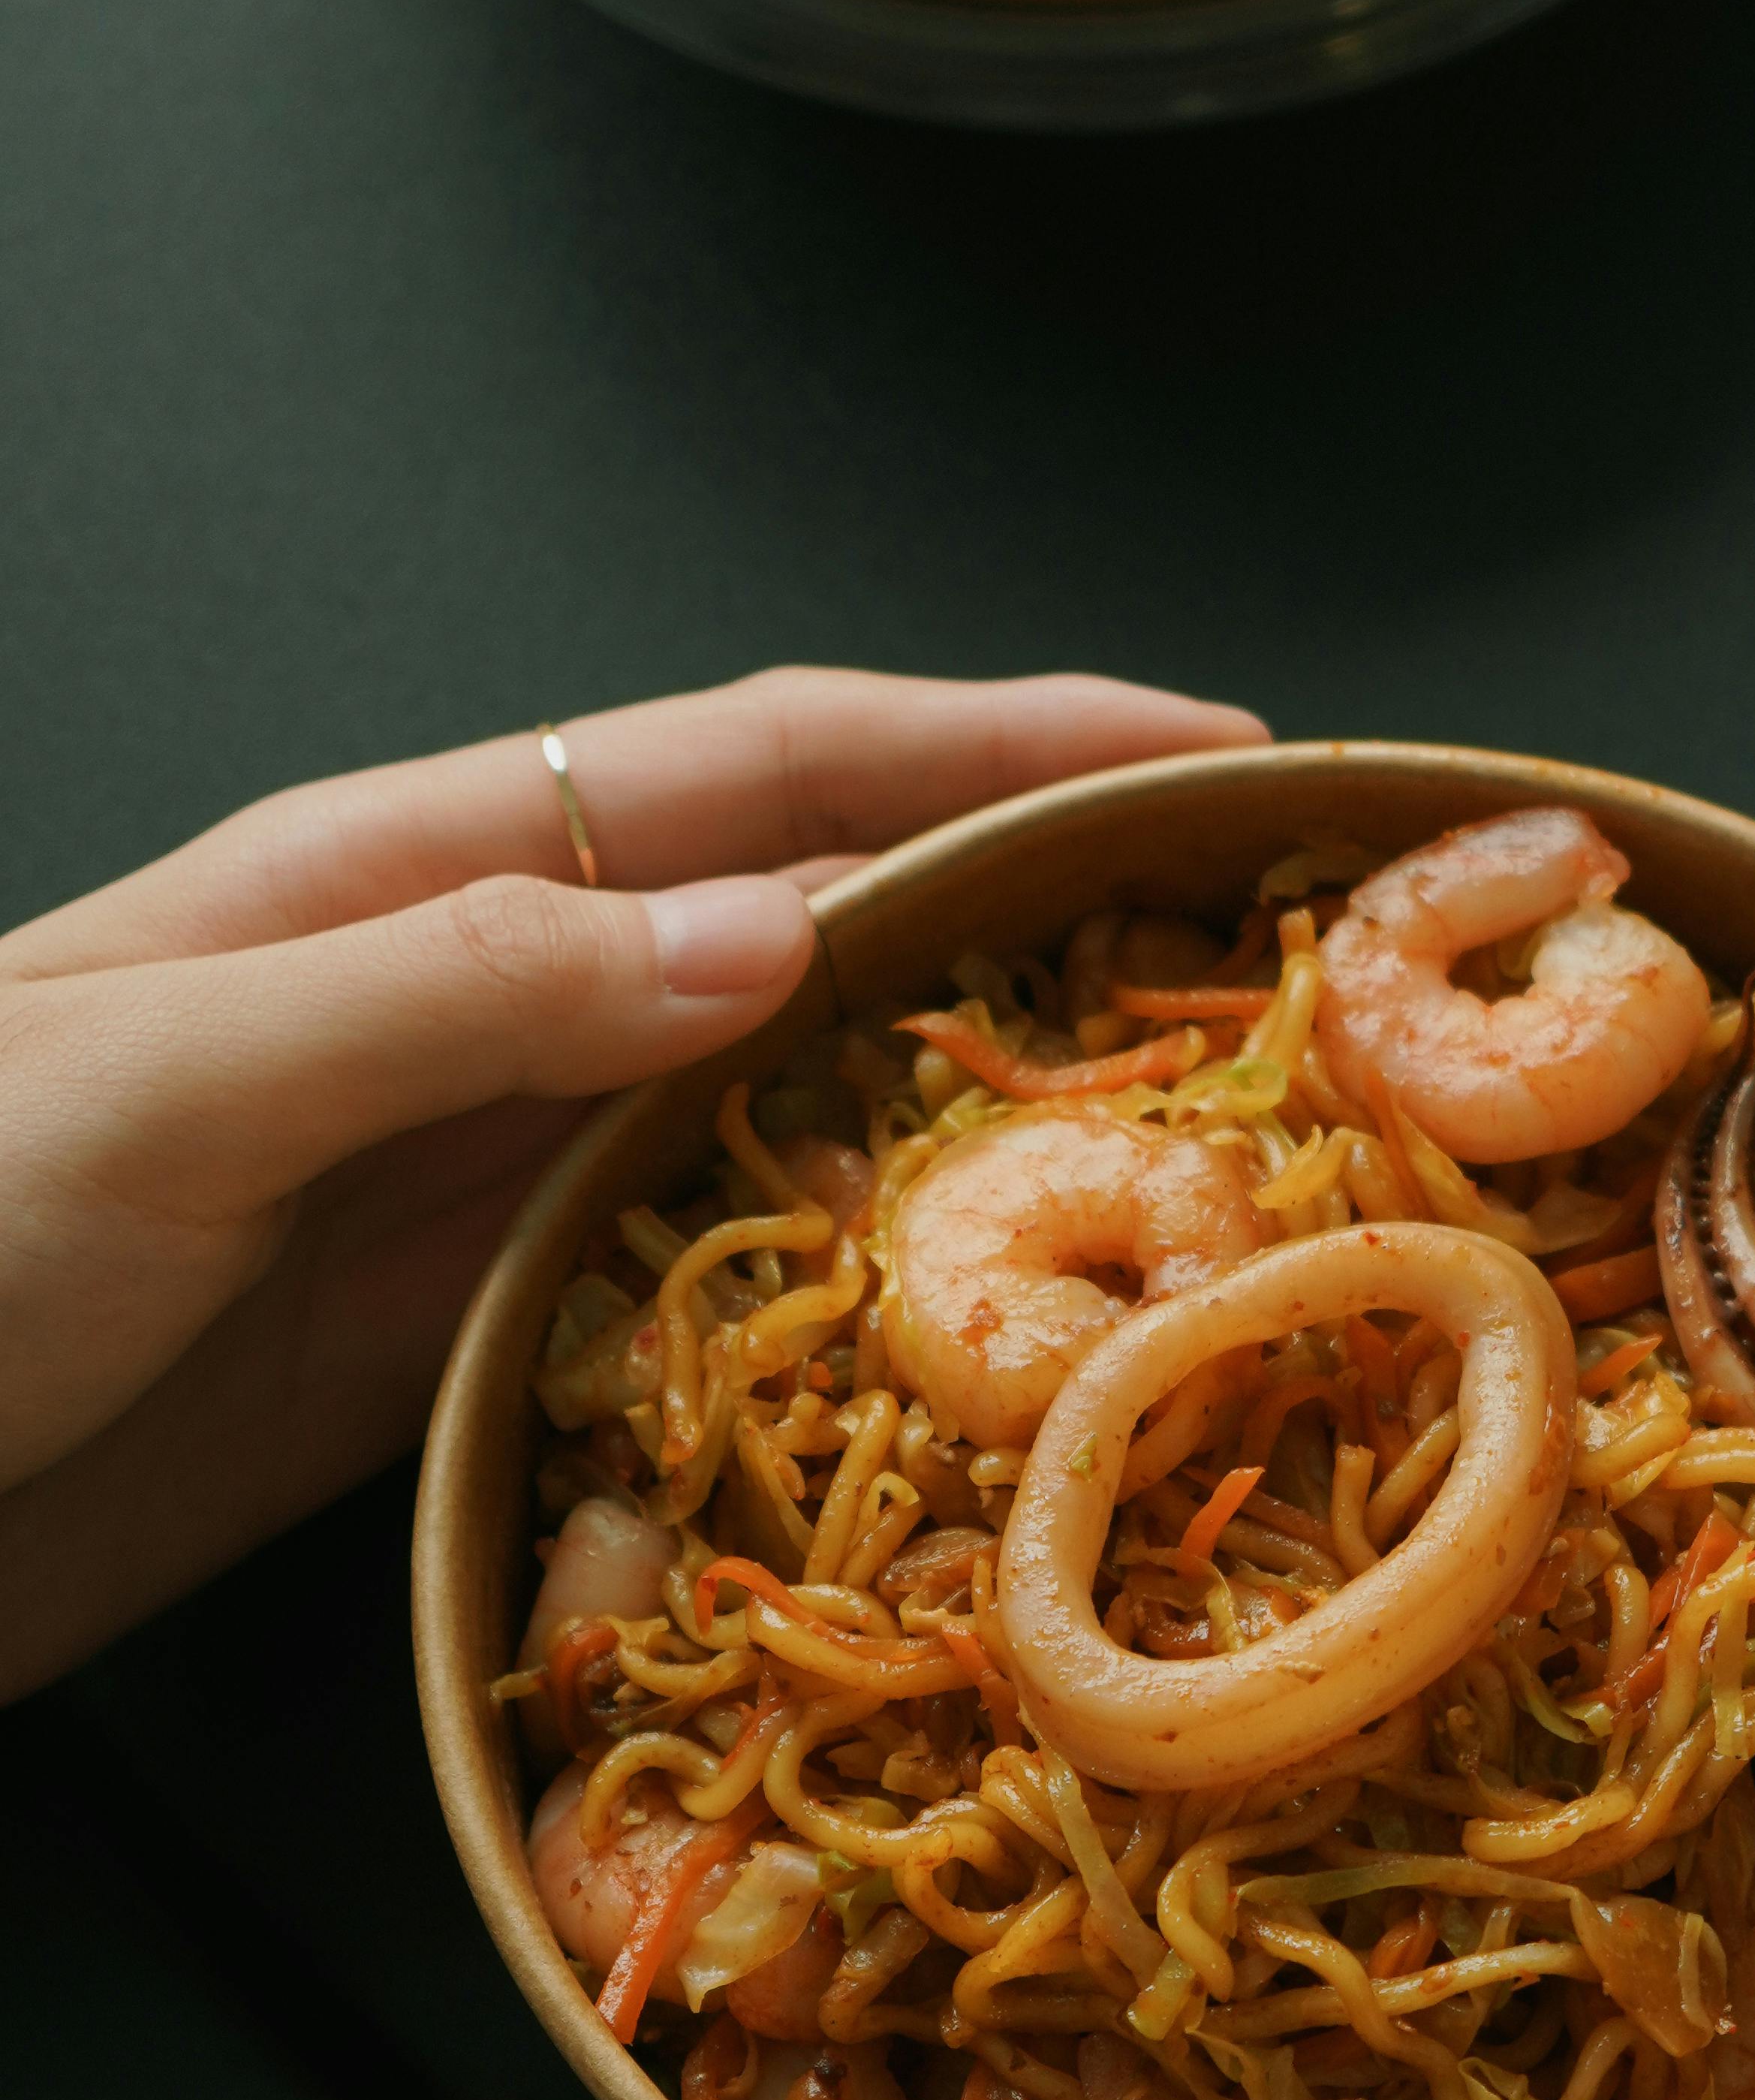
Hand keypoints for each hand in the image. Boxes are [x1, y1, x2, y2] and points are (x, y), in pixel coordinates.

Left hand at [0, 664, 1261, 1703]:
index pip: (756, 769)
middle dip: (1018, 909)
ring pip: (763, 1110)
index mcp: (401, 879)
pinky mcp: (435, 1352)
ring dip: (948, 1113)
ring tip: (1149, 1146)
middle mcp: (461, 1012)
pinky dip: (817, 1291)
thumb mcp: (173, 1075)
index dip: (987, 747)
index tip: (1196, 755)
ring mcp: (457, 1185)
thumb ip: (467, 997)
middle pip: (798, 924)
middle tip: (1237, 961)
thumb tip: (778, 938)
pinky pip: (674, 1287)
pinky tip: (925, 1332)